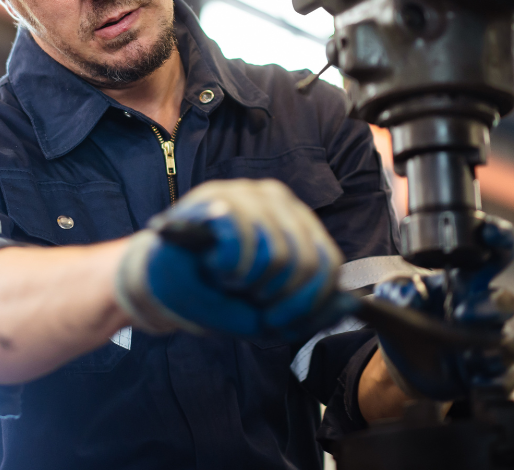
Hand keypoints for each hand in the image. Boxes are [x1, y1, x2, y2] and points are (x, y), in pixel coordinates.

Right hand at [115, 179, 347, 338]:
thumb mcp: (268, 314)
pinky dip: (229, 269)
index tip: (279, 321)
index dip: (310, 303)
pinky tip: (216, 268)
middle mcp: (278, 199)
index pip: (328, 263)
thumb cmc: (217, 294)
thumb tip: (349, 302)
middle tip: (248, 299)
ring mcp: (248, 193)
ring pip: (277, 253)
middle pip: (307, 261)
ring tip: (228, 279)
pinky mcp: (217, 197)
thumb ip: (309, 312)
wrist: (164, 284)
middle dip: (277, 298)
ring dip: (248, 283)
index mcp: (297, 222)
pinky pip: (242, 244)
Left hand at [374, 215, 513, 400]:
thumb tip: (411, 294)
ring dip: (493, 349)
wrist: (400, 360)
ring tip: (467, 354)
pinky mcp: (487, 375)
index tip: (489, 233)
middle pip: (507, 302)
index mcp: (464, 280)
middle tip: (461, 312)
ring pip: (511, 344)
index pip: (494, 253)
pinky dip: (494, 381)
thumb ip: (395, 289)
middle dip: (494, 305)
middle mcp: (481, 309)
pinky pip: (507, 380)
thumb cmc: (403, 315)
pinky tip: (473, 378)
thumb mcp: (389, 295)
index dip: (500, 238)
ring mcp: (488, 344)